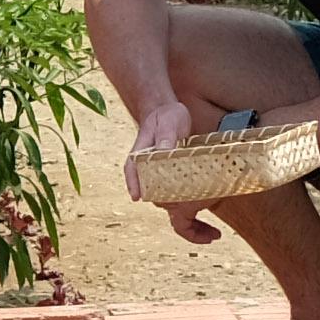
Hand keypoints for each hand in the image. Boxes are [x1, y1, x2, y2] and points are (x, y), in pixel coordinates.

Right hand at [121, 83, 190, 198]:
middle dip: (154, 196)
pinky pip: (169, 186)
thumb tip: (163, 150)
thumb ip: (166, 136)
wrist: (170, 113)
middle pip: (145, 184)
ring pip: (157, 187)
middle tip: (169, 205)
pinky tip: (188, 201)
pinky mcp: (168, 172)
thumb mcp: (168, 122)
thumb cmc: (167, 116)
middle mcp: (145, 164)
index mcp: (140, 152)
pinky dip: (176, 193)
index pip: (131, 169)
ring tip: (178, 204)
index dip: (133, 183)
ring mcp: (156, 170)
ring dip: (167, 197)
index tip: (136, 197)